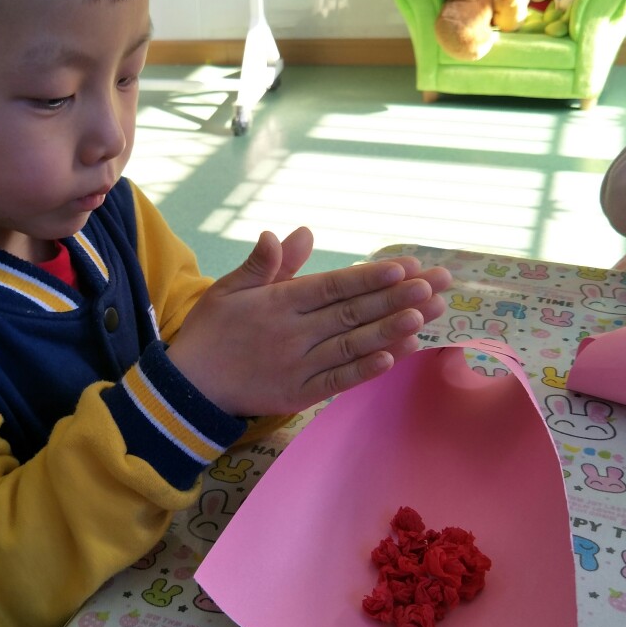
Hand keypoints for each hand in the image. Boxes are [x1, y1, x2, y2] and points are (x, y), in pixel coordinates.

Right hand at [166, 229, 450, 416]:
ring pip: (351, 345)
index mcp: (279, 303)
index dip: (370, 277)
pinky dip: (365, 371)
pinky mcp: (299, 393)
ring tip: (426, 316)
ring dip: (391, 330)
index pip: (333, 286)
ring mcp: (298, 365)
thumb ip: (266, 263)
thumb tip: (297, 232)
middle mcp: (293, 333)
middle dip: (398, 297)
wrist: (188, 387)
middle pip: (353, 313)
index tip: (405, 267)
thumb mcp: (230, 289)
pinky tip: (394, 358)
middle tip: (437, 285)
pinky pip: (337, 381)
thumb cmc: (211, 331)